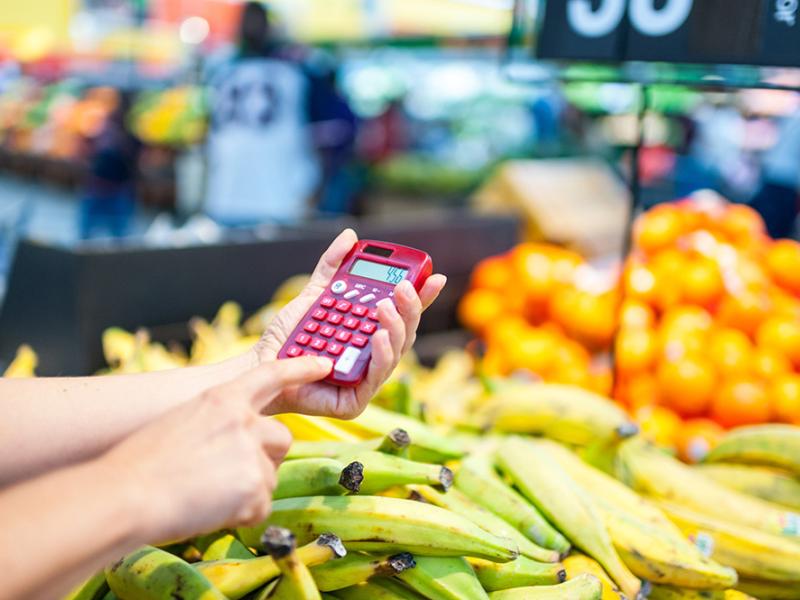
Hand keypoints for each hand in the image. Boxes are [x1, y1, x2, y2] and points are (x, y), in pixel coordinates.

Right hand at [100, 356, 330, 542]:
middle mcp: (244, 420)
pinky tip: (211, 511)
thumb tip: (235, 444)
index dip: (300, 368)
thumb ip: (217, 424)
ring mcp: (252, 452)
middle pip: (281, 438)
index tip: (324, 364)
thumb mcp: (182, 423)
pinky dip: (242, 515)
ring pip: (271, 476)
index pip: (271, 375)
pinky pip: (262, 506)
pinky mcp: (255, 486)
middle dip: (265, 457)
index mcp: (222, 398)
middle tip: (230, 474)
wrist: (126, 494)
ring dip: (248, 490)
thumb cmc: (140, 463)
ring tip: (207, 495)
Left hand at [254, 229, 445, 418]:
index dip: (421, 296)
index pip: (401, 313)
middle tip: (403, 287)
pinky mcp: (355, 400)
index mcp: (369, 332)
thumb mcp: (313, 295)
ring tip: (385, 307)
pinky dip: (381, 356)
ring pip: (395, 353)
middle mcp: (373, 356)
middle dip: (410, 308)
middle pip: (404, 332)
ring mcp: (366, 379)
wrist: (260, 367)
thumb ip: (333, 268)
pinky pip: (375, 378)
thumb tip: (350, 237)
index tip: (433, 276)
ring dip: (396, 328)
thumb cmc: (288, 339)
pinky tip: (377, 337)